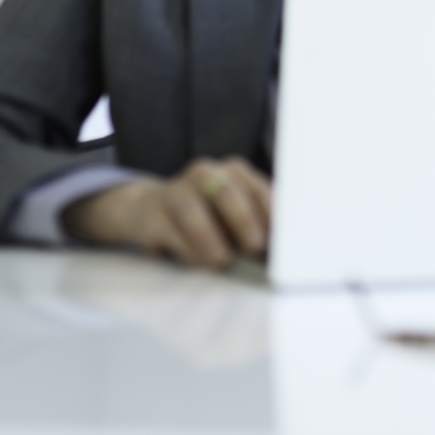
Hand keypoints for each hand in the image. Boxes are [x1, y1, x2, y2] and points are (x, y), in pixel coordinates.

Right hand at [62, 157, 270, 269]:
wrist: (150, 211)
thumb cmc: (206, 220)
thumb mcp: (234, 219)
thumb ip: (259, 228)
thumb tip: (285, 255)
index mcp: (235, 172)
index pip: (260, 190)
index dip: (272, 215)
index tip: (283, 240)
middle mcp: (207, 173)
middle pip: (228, 192)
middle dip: (244, 221)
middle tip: (255, 247)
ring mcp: (177, 189)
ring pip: (193, 209)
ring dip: (211, 239)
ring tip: (221, 260)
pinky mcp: (153, 211)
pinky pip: (170, 229)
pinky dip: (187, 249)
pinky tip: (198, 262)